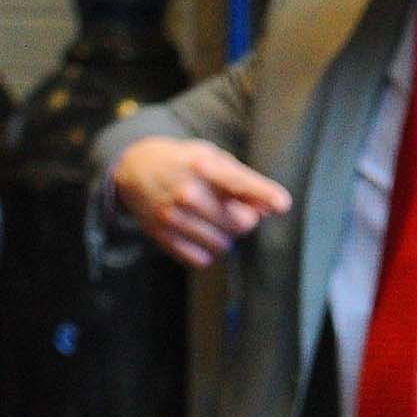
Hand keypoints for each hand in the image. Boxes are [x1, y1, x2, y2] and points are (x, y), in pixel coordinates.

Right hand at [109, 136, 291, 268]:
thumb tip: (272, 208)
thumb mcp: (212, 157)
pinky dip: (207, 250)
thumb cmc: (184, 163)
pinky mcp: (163, 236)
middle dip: (244, 219)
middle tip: (232, 209)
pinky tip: (199, 232)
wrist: (134, 168)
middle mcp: (187, 192)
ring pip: (224, 245)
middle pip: (240, 223)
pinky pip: (203, 259)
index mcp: (202, 165)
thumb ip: (243, 181)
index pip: (239, 183)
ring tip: (212, 219)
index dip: (264, 194)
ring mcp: (173, 216)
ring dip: (225, 236)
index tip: (282, 204)